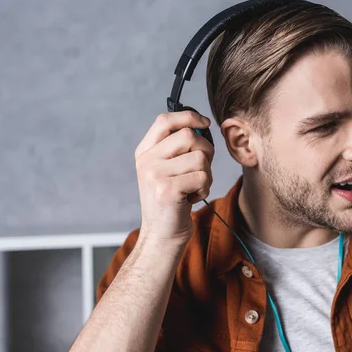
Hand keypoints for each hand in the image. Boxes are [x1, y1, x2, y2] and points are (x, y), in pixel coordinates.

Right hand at [134, 110, 214, 244]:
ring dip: (207, 174)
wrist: (161, 235)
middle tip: (203, 168)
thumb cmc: (171, 201)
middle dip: (206, 150)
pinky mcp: (168, 190)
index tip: (204, 123)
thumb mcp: (166, 170)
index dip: (189, 116)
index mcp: (144, 152)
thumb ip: (177, 148)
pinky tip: (193, 198)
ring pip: (200, 158)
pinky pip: (202, 177)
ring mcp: (155, 175)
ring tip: (194, 187)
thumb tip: (201, 125)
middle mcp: (146, 161)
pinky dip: (205, 189)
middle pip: (188, 135)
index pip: (165, 120)